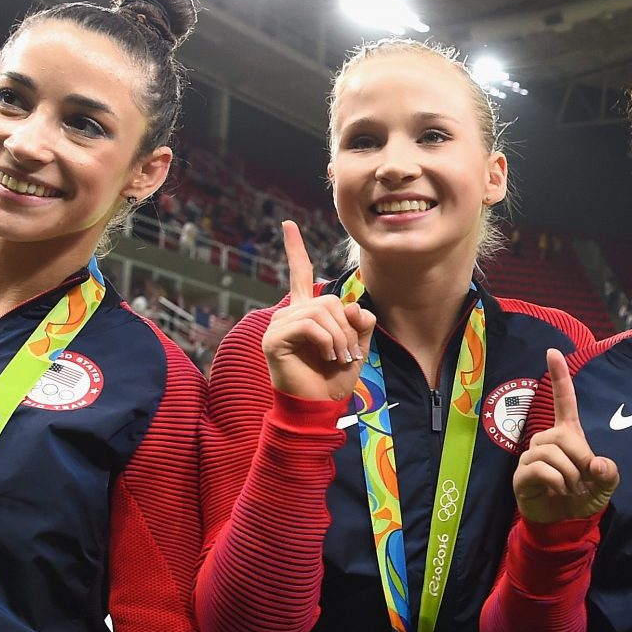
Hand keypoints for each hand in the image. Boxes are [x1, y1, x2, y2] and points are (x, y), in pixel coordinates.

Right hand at [261, 220, 372, 404]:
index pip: (300, 274)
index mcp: (305, 313)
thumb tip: (356, 307)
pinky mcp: (274, 339)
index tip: (288, 224)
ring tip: (340, 358)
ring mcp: (278, 326)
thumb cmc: (333, 380)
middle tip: (350, 353)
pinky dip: (327, 341)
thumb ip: (358, 324)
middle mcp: (289, 314)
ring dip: (340, 337)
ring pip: (320, 311)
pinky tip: (328, 357)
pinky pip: (309, 325)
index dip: (295, 250)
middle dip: (346, 326)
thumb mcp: (355, 347)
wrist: (319, 407)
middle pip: (326, 299)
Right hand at [512, 348, 618, 524]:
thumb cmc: (583, 497)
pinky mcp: (522, 474)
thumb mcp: (606, 485)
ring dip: (568, 473)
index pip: (563, 401)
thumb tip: (597, 464)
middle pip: (561, 435)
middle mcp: (546, 440)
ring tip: (571, 487)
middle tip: (584, 479)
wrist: (565, 523)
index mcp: (567, 434)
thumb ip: (609, 472)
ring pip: (550, 452)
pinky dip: (556, 480)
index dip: (560, 377)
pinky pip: (539, 467)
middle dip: (579, 458)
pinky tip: (559, 490)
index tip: (553, 352)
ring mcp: (531, 456)